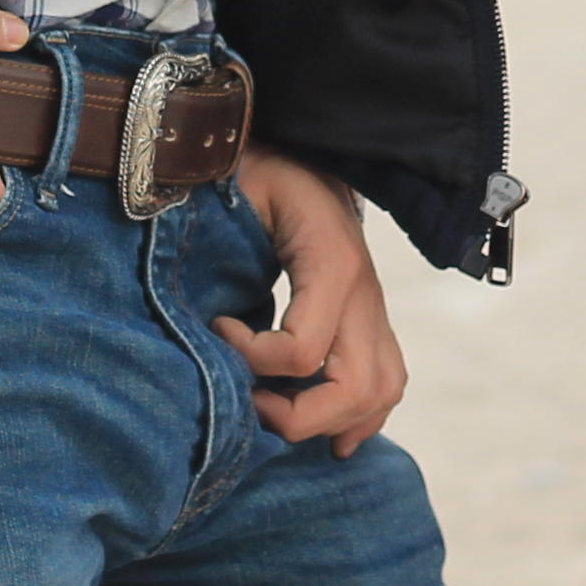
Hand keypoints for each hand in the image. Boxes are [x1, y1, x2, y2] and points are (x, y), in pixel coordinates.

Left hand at [213, 148, 406, 452]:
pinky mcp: (373, 319)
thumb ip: (220, 236)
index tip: (217, 326)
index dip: (251, 357)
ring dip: (333, 421)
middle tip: (249, 399)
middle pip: (358, 387)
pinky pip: (388, 382)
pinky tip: (329, 433)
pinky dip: (361, 416)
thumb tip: (197, 303)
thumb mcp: (241, 187)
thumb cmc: (263, 169)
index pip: (304, 350)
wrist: (307, 151)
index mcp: (332, 261)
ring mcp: (375, 308)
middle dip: (299, 415)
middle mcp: (365, 291)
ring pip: (382, 390)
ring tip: (280, 417)